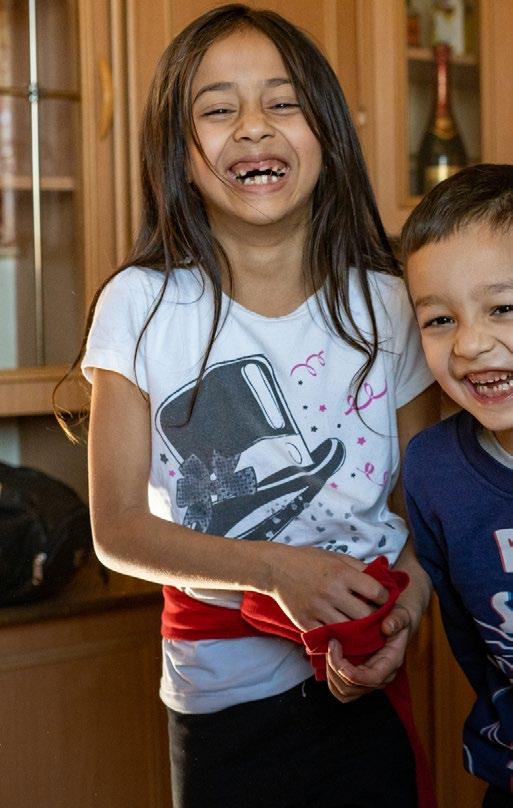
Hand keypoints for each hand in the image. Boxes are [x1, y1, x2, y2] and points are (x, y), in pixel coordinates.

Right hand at [267, 544, 388, 631]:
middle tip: (375, 617)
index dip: (384, 598)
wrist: (276, 568)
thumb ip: (360, 568)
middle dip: (374, 617)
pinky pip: (328, 636)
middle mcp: (331, 592)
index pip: (376, 592)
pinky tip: (340, 632)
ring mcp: (317, 609)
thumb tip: (383, 580)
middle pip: (365, 615)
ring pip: (349, 630)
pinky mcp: (305, 623)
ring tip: (360, 627)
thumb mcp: (336, 557)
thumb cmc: (309, 561)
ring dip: (357, 630)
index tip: (382, 600)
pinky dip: (337, 636)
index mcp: (341, 573)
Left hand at [325, 605, 410, 703]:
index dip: (351, 673)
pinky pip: (341, 689)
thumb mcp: (401, 614)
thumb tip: (386, 628)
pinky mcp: (360, 679)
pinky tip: (331, 657)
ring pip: (344, 692)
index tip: (336, 650)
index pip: (372, 679)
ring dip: (331, 674)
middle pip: (353, 688)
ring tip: (329, 650)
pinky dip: (332, 677)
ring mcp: (370, 680)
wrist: (399, 624)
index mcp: (391, 662)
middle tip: (331, 643)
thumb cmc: (398, 618)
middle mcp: (382, 676)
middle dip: (335, 667)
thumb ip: (397, 619)